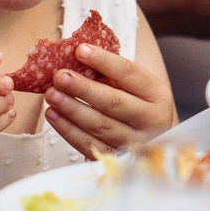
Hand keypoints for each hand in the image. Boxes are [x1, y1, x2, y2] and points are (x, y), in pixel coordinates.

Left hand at [44, 40, 176, 158]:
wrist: (157, 145)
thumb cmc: (139, 107)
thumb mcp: (135, 88)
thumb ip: (111, 75)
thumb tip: (77, 60)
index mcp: (157, 94)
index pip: (129, 73)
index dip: (104, 61)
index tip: (80, 50)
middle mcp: (152, 119)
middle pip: (114, 102)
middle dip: (83, 88)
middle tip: (60, 76)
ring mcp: (136, 142)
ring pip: (100, 126)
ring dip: (72, 109)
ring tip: (52, 95)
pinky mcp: (118, 159)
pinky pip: (90, 145)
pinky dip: (69, 130)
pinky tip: (54, 116)